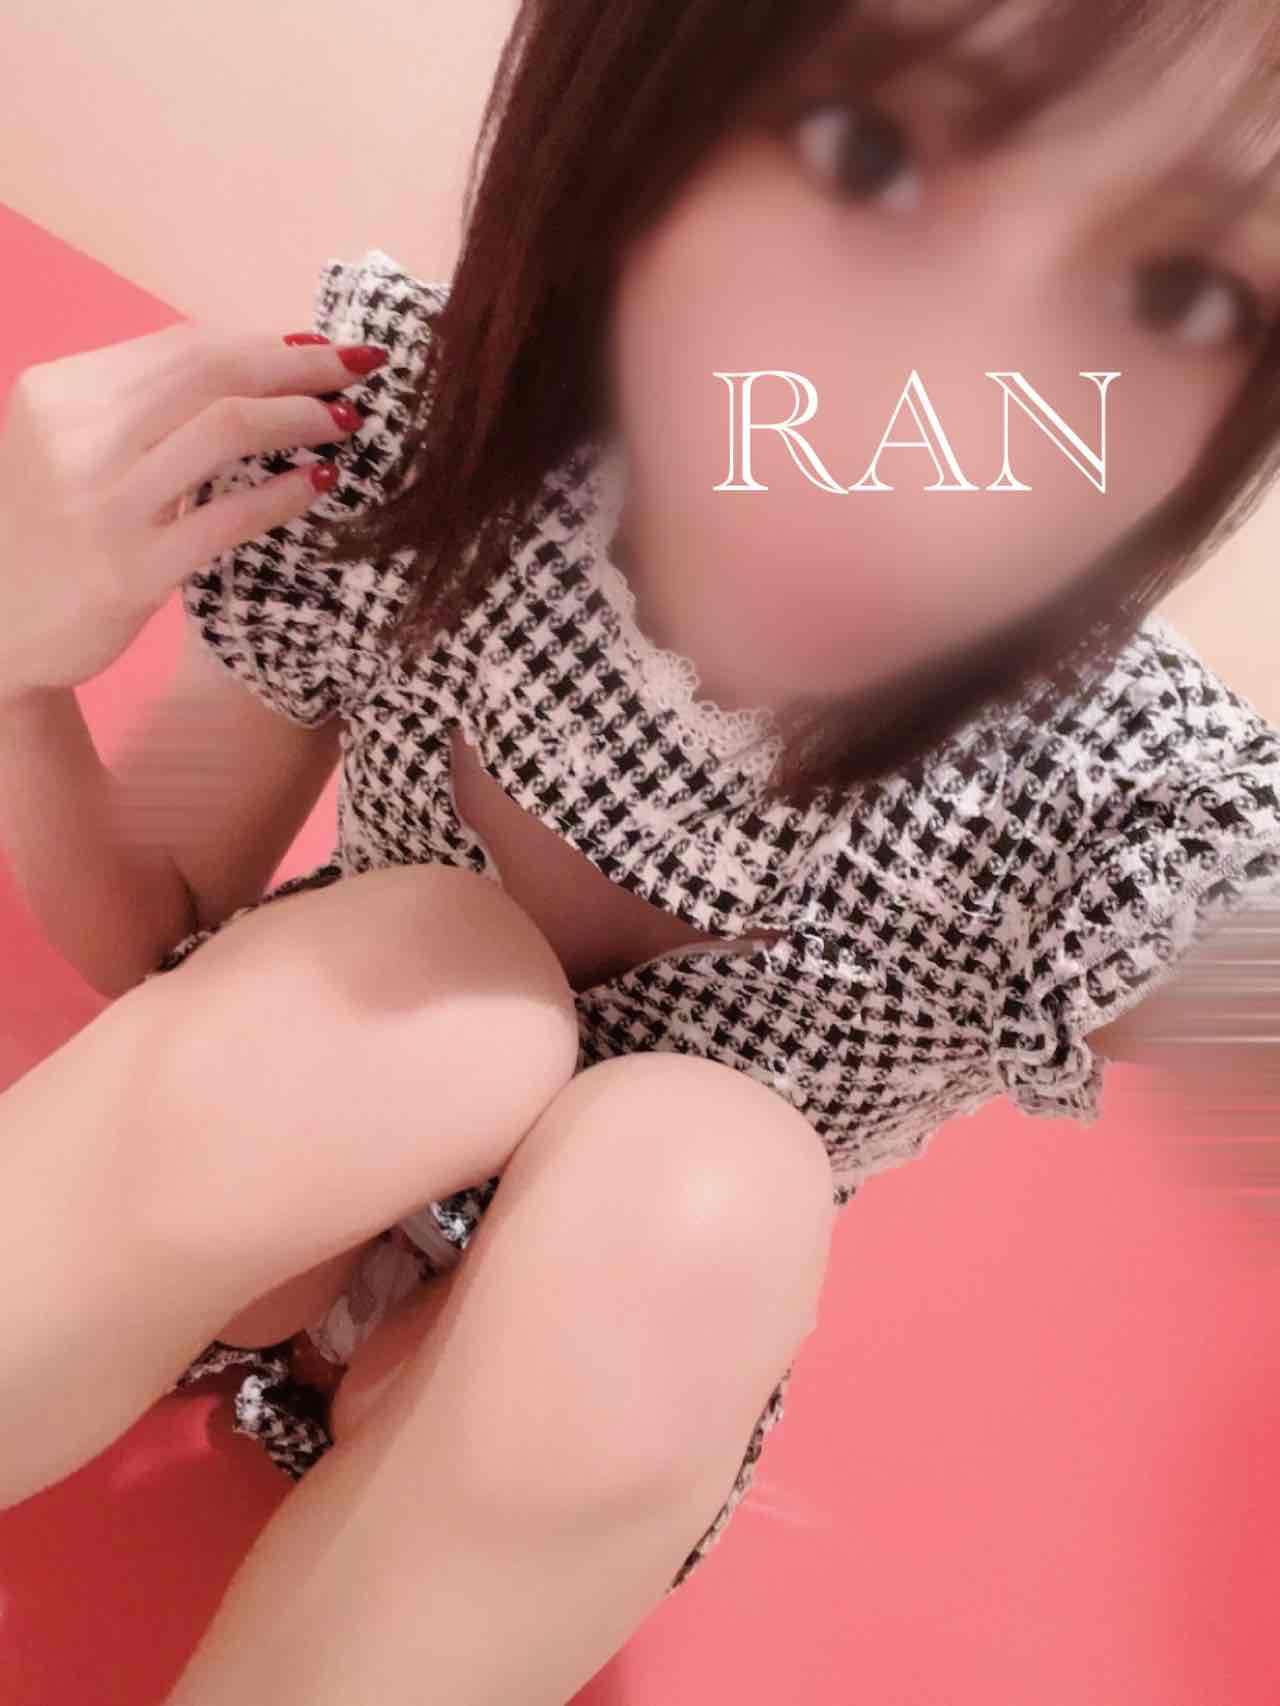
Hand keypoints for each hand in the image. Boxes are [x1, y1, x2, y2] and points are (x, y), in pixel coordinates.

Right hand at [0, 320, 384, 701]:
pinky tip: (321, 483)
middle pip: (212, 372)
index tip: (319, 347)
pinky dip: (284, 494)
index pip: (183, 347)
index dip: (263, 342)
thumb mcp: (68, 447)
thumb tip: (249, 366)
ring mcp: (104, 504)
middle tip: (359, 366)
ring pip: (224, 429)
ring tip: (346, 422)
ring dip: (301, 416)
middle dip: (299, 364)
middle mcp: (78, 435)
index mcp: (63, 391)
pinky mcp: (130, 572)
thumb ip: (137, 408)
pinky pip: (226, 519)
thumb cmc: (48, 532)